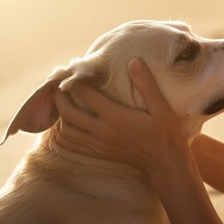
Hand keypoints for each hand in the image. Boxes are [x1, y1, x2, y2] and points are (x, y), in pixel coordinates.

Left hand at [53, 58, 189, 173]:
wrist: (165, 162)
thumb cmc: (165, 133)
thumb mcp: (161, 106)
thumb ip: (146, 83)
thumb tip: (133, 61)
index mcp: (116, 117)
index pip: (86, 95)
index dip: (76, 80)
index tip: (73, 69)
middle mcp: (103, 131)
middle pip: (68, 113)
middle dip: (60, 97)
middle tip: (58, 84)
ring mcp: (99, 144)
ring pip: (67, 130)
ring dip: (60, 115)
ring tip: (61, 101)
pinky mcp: (99, 153)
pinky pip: (73, 145)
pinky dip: (64, 134)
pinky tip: (66, 124)